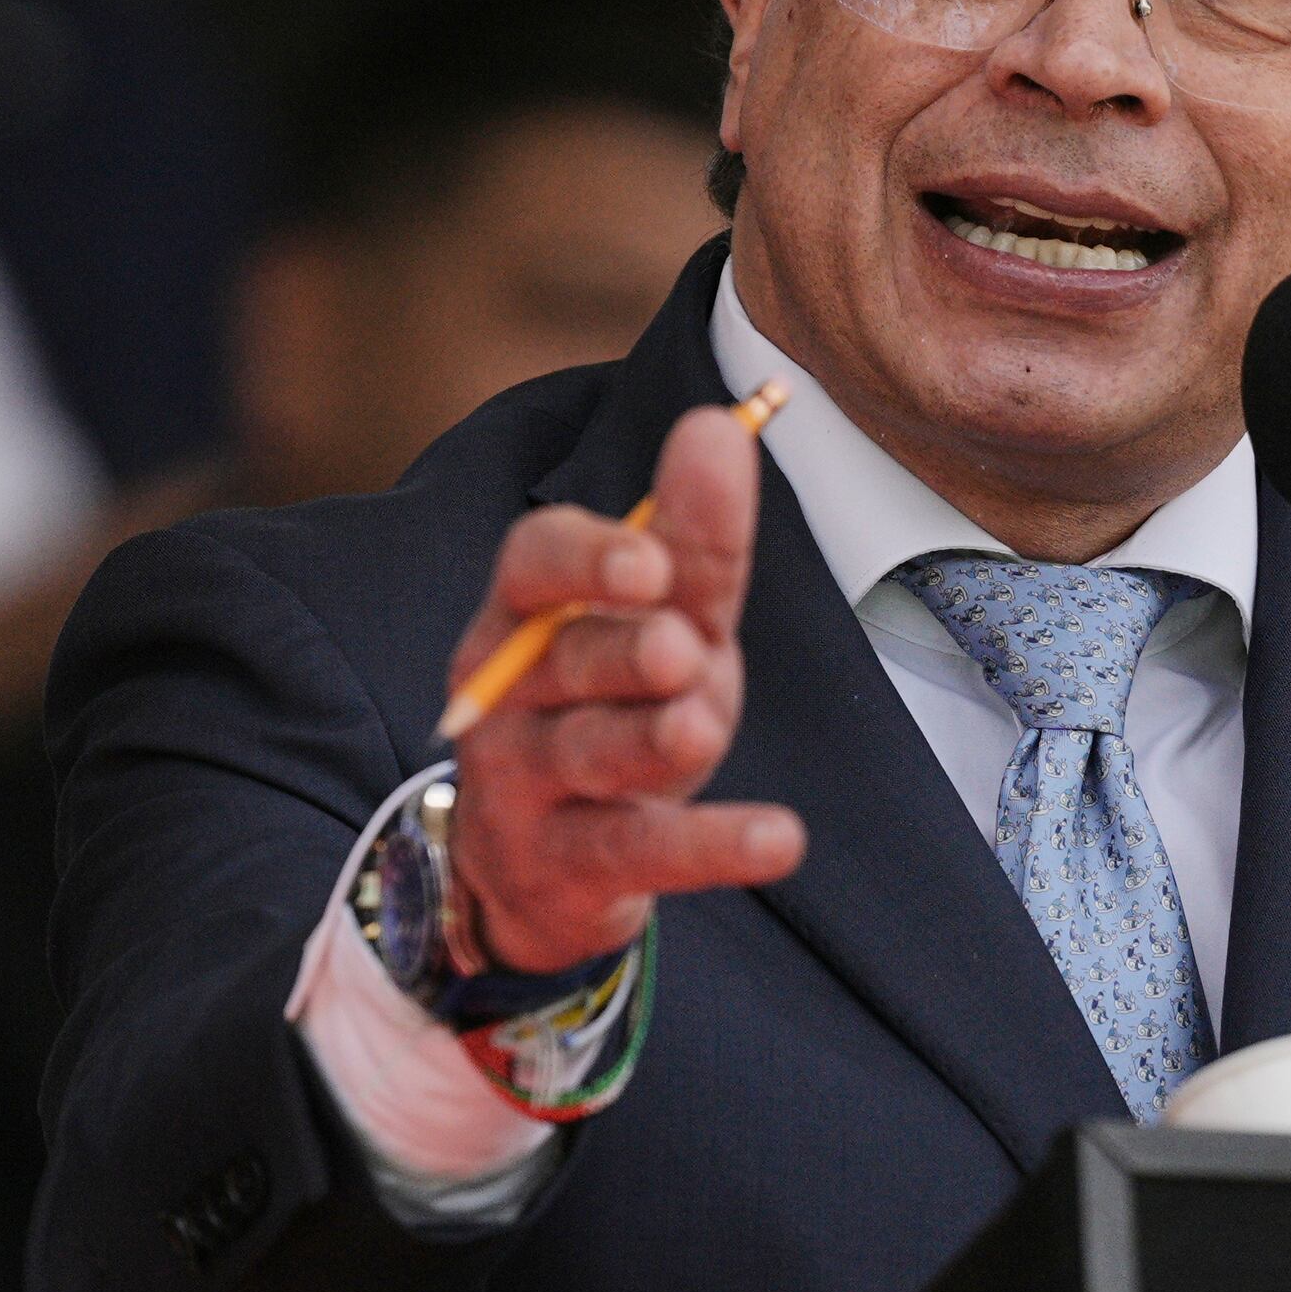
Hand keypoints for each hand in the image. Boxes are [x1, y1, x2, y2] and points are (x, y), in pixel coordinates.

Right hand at [444, 405, 807, 973]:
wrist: (540, 869)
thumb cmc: (610, 709)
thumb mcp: (662, 622)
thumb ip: (692, 537)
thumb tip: (721, 421)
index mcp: (527, 616)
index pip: (533, 564)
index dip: (588, 558)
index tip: (651, 561)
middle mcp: (512, 696)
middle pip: (566, 660)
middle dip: (622, 652)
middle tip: (678, 647)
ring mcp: (529, 787)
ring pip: (591, 753)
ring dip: (651, 738)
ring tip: (701, 726)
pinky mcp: (568, 869)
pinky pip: (638, 852)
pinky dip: (711, 846)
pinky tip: (778, 838)